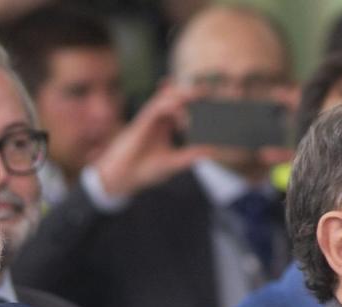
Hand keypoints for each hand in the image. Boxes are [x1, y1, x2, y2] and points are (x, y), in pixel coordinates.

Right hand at [93, 85, 221, 198]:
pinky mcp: (142, 121)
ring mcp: (151, 117)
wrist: (122, 178)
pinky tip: (185, 119)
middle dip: (198, 93)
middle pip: (181, 96)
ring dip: (187, 96)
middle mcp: (160, 117)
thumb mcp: (174, 162)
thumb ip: (191, 155)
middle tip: (216, 95)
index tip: (220, 103)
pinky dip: (173, 107)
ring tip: (203, 99)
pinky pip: (158, 106)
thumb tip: (212, 152)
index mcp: (168, 124)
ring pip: (171, 96)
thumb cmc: (144, 170)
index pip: (187, 106)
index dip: (202, 102)